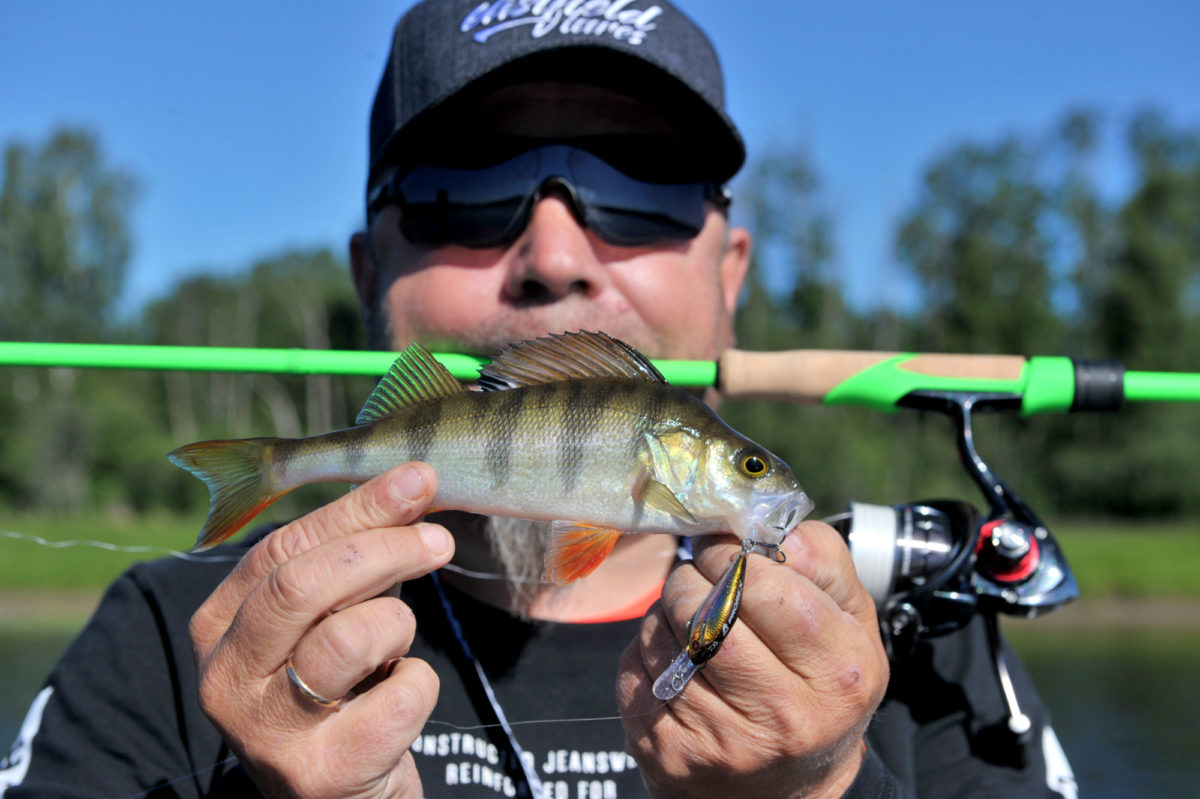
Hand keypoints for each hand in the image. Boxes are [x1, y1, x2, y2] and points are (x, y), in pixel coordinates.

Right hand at [189, 463, 453, 798]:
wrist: (342, 793)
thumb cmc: (341, 685)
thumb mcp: (332, 612)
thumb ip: (356, 551)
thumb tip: (414, 480)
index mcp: (218, 627)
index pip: (284, 546)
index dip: (357, 507)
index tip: (417, 480)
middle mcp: (225, 680)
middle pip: (304, 585)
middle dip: (384, 549)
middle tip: (438, 539)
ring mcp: (266, 732)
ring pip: (348, 638)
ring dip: (398, 626)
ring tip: (396, 645)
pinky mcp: (319, 773)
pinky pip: (399, 697)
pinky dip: (419, 684)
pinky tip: (400, 693)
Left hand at [616, 522, 888, 798]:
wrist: (787, 792)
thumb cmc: (819, 684)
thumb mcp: (851, 622)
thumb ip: (823, 561)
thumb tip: (769, 526)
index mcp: (838, 673)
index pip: (768, 589)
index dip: (734, 557)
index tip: (728, 552)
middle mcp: (785, 716)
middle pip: (707, 612)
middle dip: (693, 576)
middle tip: (701, 574)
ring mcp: (723, 741)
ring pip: (664, 635)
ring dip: (667, 610)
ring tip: (691, 617)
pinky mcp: (670, 753)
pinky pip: (636, 668)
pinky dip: (646, 648)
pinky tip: (675, 656)